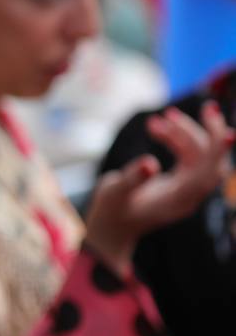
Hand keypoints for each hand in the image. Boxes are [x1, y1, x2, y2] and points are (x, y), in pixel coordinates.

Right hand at [86, 101, 232, 273]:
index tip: (228, 133)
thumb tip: (149, 163)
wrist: (112, 228)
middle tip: (209, 107)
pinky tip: (156, 128)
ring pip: (199, 155)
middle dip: (211, 133)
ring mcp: (187, 188)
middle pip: (211, 161)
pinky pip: (188, 156)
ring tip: (162, 117)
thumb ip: (132, 178)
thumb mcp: (115, 193)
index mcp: (179, 198)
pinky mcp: (180, 183)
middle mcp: (189, 194)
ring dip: (186, 133)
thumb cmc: (112, 211)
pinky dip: (176, 139)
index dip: (217, 153)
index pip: (207, 173)